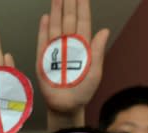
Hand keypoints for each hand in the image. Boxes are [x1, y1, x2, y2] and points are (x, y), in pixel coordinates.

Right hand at [37, 0, 108, 116]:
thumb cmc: (82, 92)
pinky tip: (46, 17)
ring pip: (56, 26)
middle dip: (68, 3)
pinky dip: (44, 29)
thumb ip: (98, 52)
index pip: (83, 22)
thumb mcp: (95, 74)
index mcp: (84, 47)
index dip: (82, 7)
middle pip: (69, 19)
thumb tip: (104, 31)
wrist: (66, 107)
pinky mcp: (44, 59)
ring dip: (56, 11)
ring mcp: (56, 51)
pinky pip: (43, 41)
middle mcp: (69, 45)